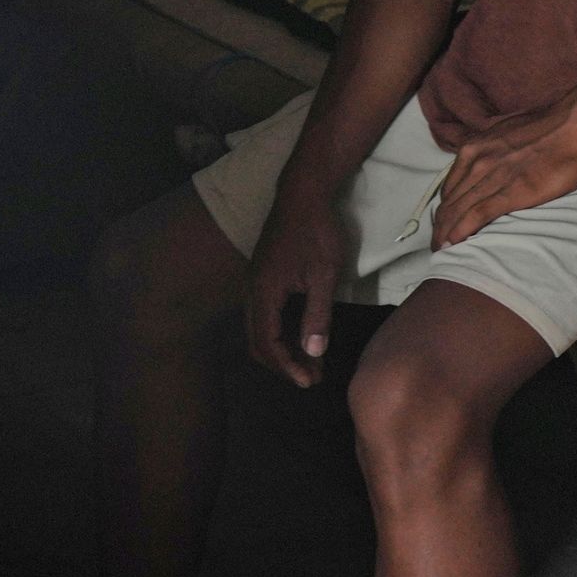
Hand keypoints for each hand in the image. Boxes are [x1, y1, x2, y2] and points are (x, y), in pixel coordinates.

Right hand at [244, 193, 353, 386]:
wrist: (303, 194)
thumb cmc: (317, 232)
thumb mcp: (324, 275)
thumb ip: (318, 315)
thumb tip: (314, 353)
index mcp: (264, 293)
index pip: (267, 343)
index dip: (286, 367)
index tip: (308, 382)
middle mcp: (252, 291)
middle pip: (258, 342)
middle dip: (283, 364)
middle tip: (312, 379)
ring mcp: (254, 284)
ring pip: (259, 330)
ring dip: (282, 351)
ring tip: (311, 364)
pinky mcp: (262, 278)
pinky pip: (264, 316)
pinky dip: (280, 334)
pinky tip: (302, 338)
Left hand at [435, 96, 576, 247]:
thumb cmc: (556, 126)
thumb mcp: (513, 132)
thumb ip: (498, 148)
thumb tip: (499, 162)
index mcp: (478, 146)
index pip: (451, 184)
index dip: (444, 207)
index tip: (443, 222)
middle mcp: (479, 160)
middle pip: (450, 200)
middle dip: (440, 224)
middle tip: (436, 244)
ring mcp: (494, 176)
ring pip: (458, 209)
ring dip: (445, 232)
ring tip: (440, 250)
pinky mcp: (512, 191)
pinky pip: (477, 215)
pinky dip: (461, 231)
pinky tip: (453, 244)